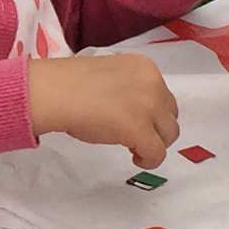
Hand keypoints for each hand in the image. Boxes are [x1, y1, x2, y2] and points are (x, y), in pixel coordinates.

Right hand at [31, 53, 181, 166]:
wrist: (57, 92)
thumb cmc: (71, 84)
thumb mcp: (111, 76)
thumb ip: (129, 88)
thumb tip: (133, 109)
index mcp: (145, 68)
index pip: (162, 95)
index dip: (150, 112)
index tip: (133, 119)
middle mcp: (154, 84)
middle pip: (170, 114)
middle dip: (156, 127)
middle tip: (133, 135)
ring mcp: (149, 107)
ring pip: (170, 134)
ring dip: (154, 142)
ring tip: (133, 147)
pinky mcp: (140, 130)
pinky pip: (157, 153)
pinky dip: (149, 160)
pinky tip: (136, 158)